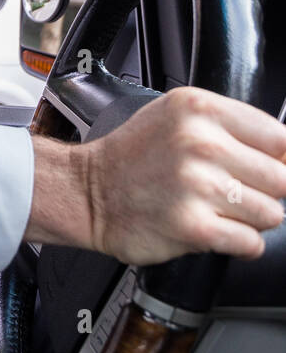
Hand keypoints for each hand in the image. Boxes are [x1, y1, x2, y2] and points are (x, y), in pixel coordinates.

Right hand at [28, 86, 285, 264]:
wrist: (86, 193)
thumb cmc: (133, 157)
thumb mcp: (176, 117)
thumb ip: (229, 127)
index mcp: (198, 109)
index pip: (279, 138)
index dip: (275, 158)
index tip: (258, 168)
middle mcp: (199, 143)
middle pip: (281, 178)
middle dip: (262, 191)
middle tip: (229, 191)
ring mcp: (196, 185)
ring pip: (272, 214)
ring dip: (250, 219)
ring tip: (216, 209)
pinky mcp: (193, 226)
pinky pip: (250, 242)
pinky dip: (238, 243)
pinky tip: (211, 228)